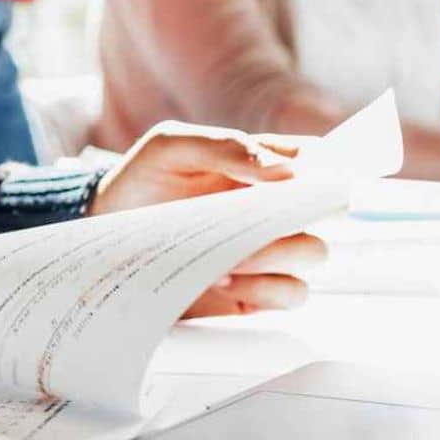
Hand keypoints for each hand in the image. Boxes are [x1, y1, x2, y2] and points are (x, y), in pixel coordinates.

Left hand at [90, 124, 326, 317]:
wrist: (106, 226)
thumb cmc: (144, 179)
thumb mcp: (170, 147)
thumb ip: (224, 146)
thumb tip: (284, 170)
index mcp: (263, 165)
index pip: (319, 161)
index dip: (333, 167)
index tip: (324, 178)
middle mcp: (274, 207)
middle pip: (327, 211)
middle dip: (301, 214)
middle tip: (261, 218)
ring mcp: (268, 248)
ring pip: (313, 253)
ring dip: (277, 253)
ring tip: (228, 255)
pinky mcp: (256, 288)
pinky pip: (291, 293)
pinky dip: (265, 287)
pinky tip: (223, 278)